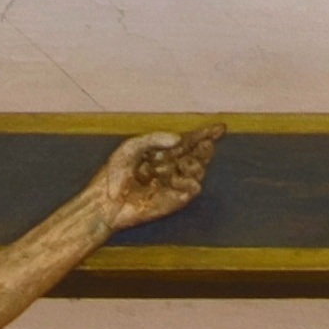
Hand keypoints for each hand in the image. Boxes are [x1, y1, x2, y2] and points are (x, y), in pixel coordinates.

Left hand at [93, 124, 219, 230]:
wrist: (107, 201)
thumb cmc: (115, 174)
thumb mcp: (131, 147)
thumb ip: (154, 139)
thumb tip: (179, 139)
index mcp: (164, 152)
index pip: (191, 141)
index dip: (207, 134)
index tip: (221, 127)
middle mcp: (173, 166)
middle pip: (201, 153)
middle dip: (205, 147)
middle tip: (204, 145)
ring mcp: (176, 183)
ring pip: (201, 169)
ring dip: (195, 163)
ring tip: (181, 164)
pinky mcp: (176, 200)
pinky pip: (194, 188)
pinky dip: (189, 181)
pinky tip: (175, 179)